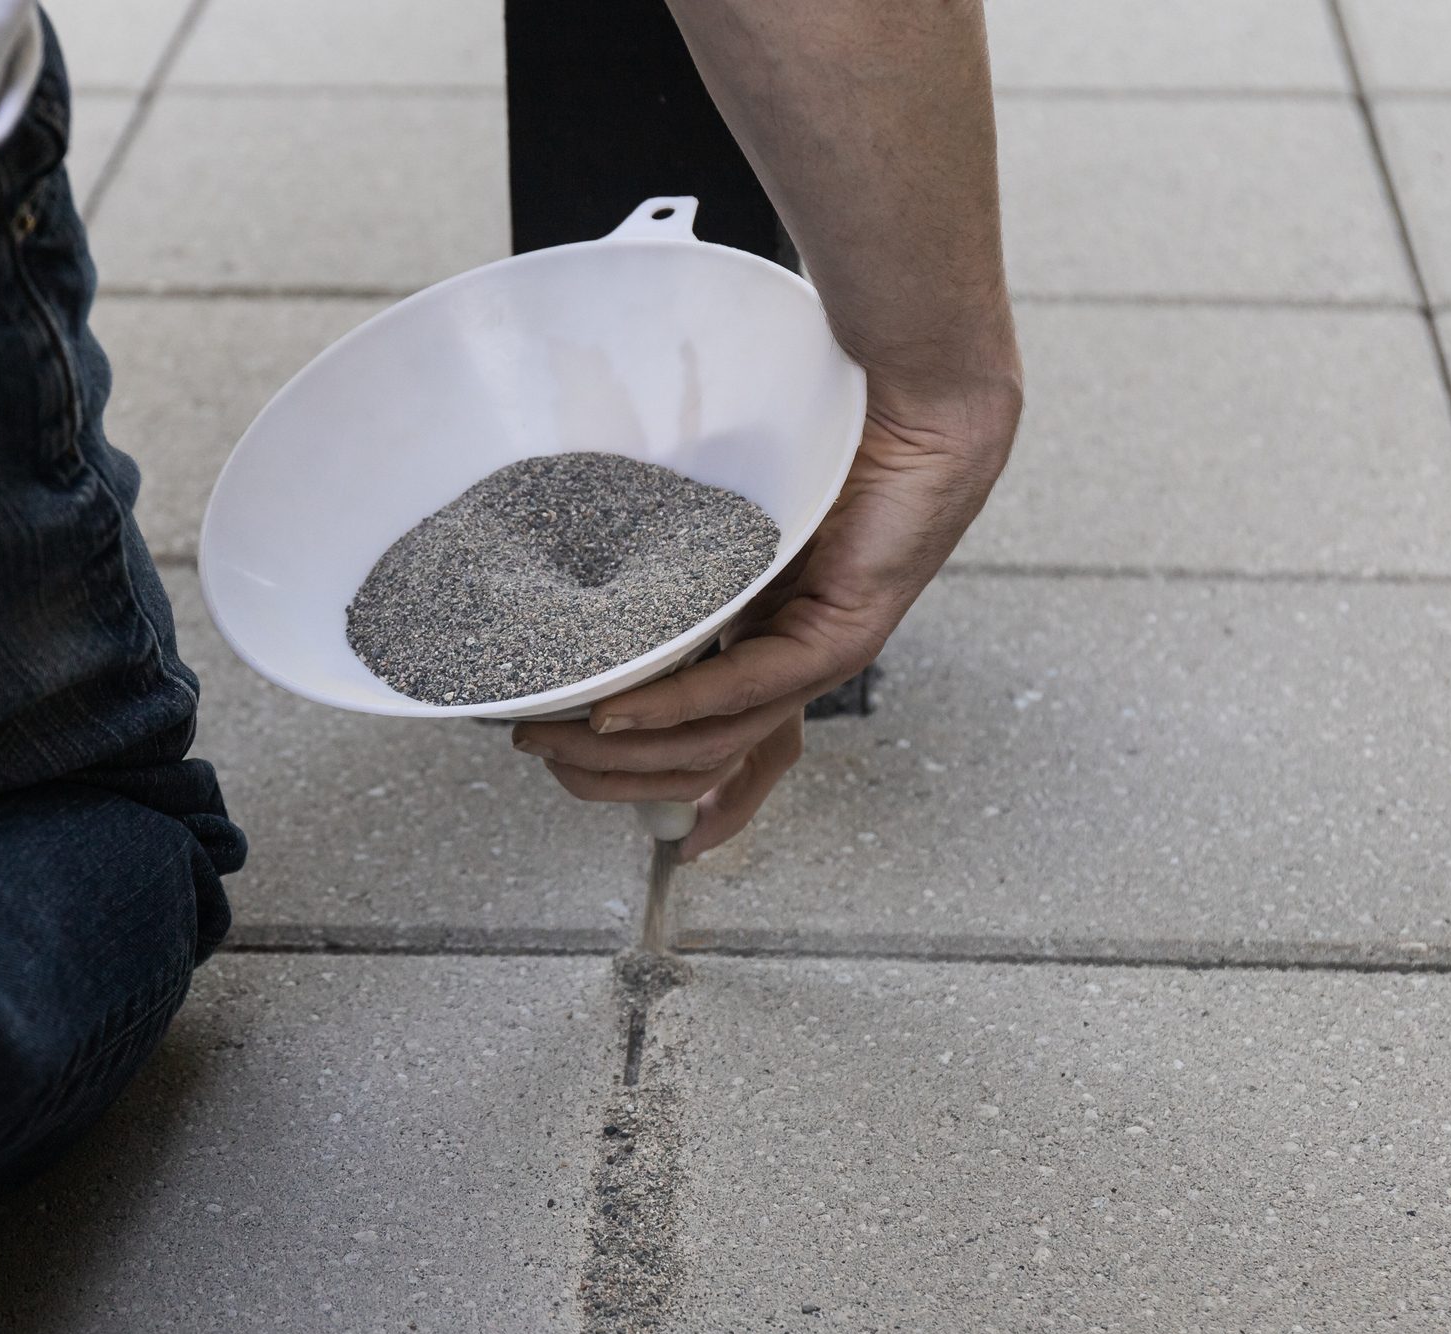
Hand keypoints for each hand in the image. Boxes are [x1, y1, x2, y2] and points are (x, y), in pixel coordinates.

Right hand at [512, 376, 1019, 858]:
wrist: (909, 399)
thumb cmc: (818, 445)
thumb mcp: (722, 526)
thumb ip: (673, 570)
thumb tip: (580, 592)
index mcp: (774, 643)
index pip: (731, 748)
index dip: (680, 793)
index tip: (620, 816)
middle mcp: (799, 664)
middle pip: (706, 759)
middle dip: (617, 776)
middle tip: (541, 757)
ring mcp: (822, 657)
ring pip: (718, 739)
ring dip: (627, 749)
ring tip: (556, 737)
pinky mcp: (840, 635)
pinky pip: (746, 688)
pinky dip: (675, 706)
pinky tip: (617, 712)